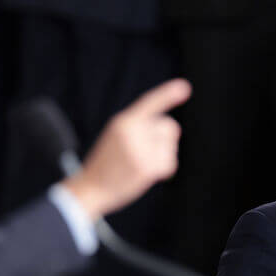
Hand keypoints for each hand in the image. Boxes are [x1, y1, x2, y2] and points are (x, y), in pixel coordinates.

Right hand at [63, 78, 189, 219]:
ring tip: (139, 163)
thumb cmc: (107, 162)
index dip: (168, 94)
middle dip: (164, 138)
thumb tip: (175, 129)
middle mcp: (132, 133)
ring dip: (162, 154)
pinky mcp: (146, 168)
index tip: (185, 87)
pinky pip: (170, 163)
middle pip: (169, 126)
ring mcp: (139, 151)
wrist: (91, 188)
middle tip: (143, 152)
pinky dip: (164, 170)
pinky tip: (145, 174)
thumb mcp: (117, 135)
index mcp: (123, 122)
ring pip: (171, 145)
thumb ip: (141, 127)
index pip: (149, 103)